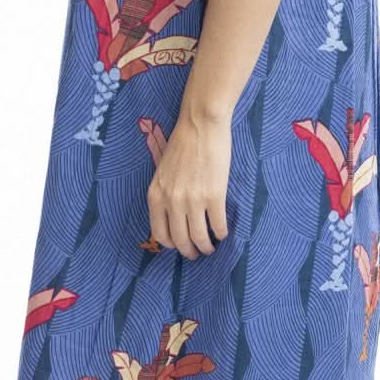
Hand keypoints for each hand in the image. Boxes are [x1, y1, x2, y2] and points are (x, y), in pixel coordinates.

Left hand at [147, 108, 230, 258]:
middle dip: (190, 252)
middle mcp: (172, 202)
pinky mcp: (214, 196)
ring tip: (211, 247)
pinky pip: (218, 225)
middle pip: (180, 240)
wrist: (200, 125)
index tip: (180, 246)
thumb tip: (174, 217)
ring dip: (207, 247)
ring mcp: (193, 200)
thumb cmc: (182, 144)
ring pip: (199, 237)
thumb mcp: (162, 172)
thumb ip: (165, 194)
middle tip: (197, 253)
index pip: (160, 234)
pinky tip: (223, 233)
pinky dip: (221, 233)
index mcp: (156, 196)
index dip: (171, 245)